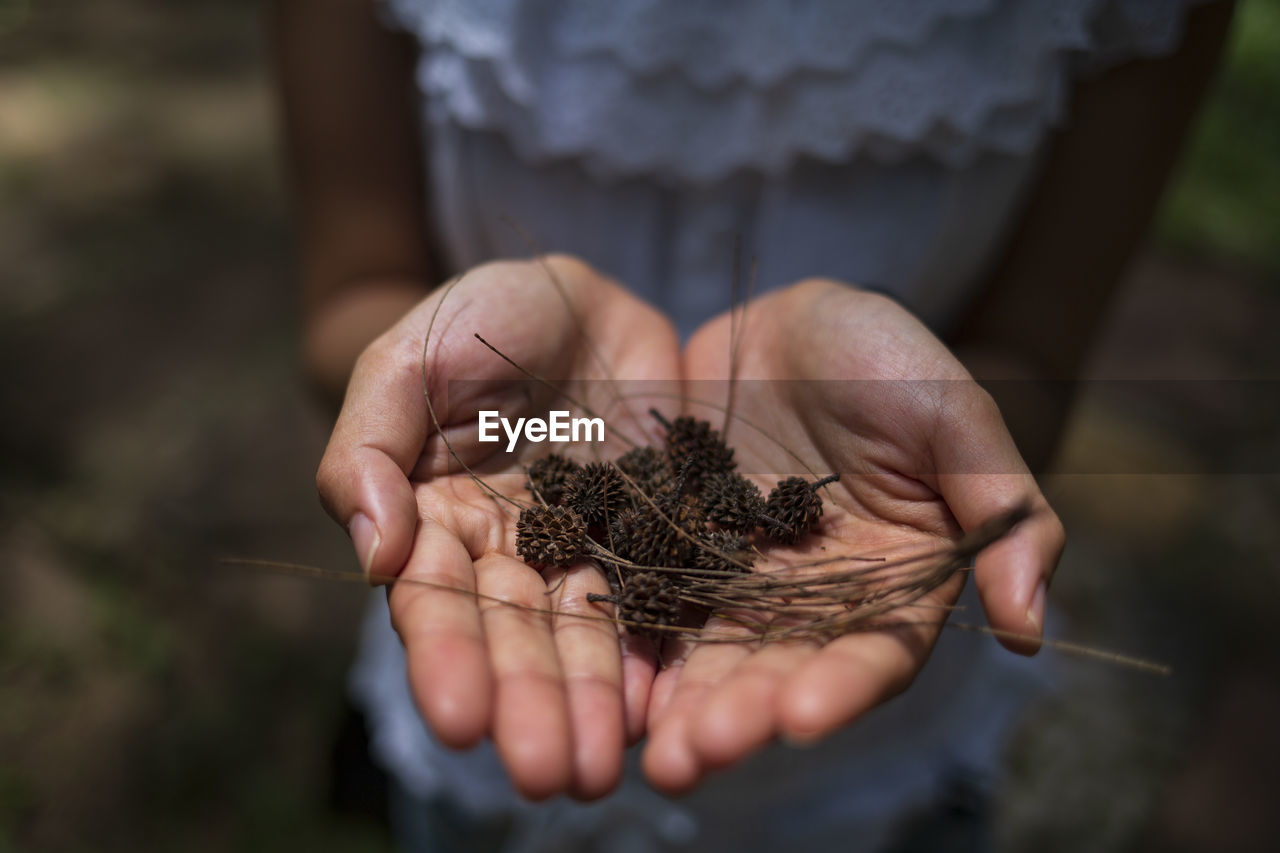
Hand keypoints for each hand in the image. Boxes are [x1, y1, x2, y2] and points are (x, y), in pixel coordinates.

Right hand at [316, 256, 681, 798]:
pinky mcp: (653, 533)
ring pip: (585, 634)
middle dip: (527, 705)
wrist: (580, 297)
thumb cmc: (478, 318)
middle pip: (515, 635)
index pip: (437, 599)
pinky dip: (654, 655)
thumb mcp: (406, 361)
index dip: (449, 658)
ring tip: (598, 770)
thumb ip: (369, 448)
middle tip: (545, 774)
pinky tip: (657, 709)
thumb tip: (371, 556)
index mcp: (438, 518)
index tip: (462, 719)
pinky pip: (657, 599)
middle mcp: (511, 550)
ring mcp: (586, 545)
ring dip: (588, 704)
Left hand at [642, 279, 1063, 792]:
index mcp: (894, 580)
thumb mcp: (955, 415)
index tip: (802, 717)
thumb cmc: (886, 357)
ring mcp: (739, 578)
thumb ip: (1003, 512)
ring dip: (681, 701)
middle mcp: (814, 597)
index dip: (842, 687)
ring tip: (649, 747)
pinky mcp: (675, 549)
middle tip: (694, 754)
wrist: (788, 320)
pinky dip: (631, 639)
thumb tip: (1034, 634)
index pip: (875, 651)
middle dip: (740, 714)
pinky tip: (601, 677)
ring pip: (710, 652)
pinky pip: (650, 599)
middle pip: (780, 670)